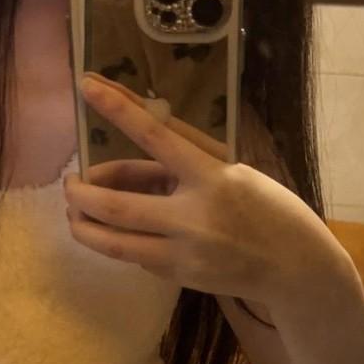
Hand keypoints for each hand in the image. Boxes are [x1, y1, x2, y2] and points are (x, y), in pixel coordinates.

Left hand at [63, 71, 323, 302]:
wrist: (293, 266)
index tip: (86, 86)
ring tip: (75, 213)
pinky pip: (136, 256)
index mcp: (213, 177)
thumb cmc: (266, 208)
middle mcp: (194, 217)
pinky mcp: (179, 277)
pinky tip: (121, 233)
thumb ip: (180, 163)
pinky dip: (122, 240)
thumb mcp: (232, 171)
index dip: (118, 110)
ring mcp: (184, 253)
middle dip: (82, 194)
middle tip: (70, 183)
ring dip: (84, 227)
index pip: (156, 136)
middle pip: (116, 207)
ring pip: (114, 243)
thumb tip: (127, 160)